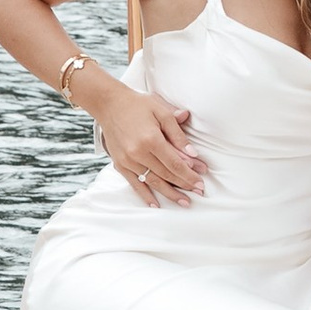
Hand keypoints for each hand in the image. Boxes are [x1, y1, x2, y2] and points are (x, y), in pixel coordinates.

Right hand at [89, 73, 204, 206]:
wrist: (109, 104)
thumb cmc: (138, 105)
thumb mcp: (161, 111)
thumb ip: (177, 133)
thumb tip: (192, 154)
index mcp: (151, 139)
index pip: (175, 163)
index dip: (190, 174)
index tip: (201, 182)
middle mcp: (138, 153)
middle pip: (166, 174)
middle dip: (184, 184)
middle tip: (199, 192)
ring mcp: (128, 161)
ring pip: (153, 182)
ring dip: (170, 193)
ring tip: (183, 202)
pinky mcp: (120, 164)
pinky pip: (135, 183)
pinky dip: (145, 195)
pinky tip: (156, 204)